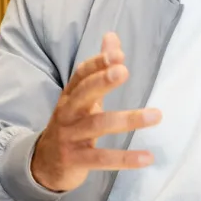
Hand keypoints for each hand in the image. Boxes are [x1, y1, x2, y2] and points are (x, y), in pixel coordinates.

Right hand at [30, 32, 160, 192]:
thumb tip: (111, 36)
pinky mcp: (75, 160)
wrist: (44, 164)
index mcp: (70, 96)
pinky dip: (125, 159)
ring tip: (156, 115)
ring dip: (127, 120)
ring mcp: (69, 137)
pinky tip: (147, 157)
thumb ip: (98, 69)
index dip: (97, 64)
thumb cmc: (71, 125)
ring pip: (97, 126)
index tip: (119, 54)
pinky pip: (102, 158)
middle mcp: (67, 114)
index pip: (81, 75)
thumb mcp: (81, 97)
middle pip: (83, 95)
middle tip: (123, 71)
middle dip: (102, 82)